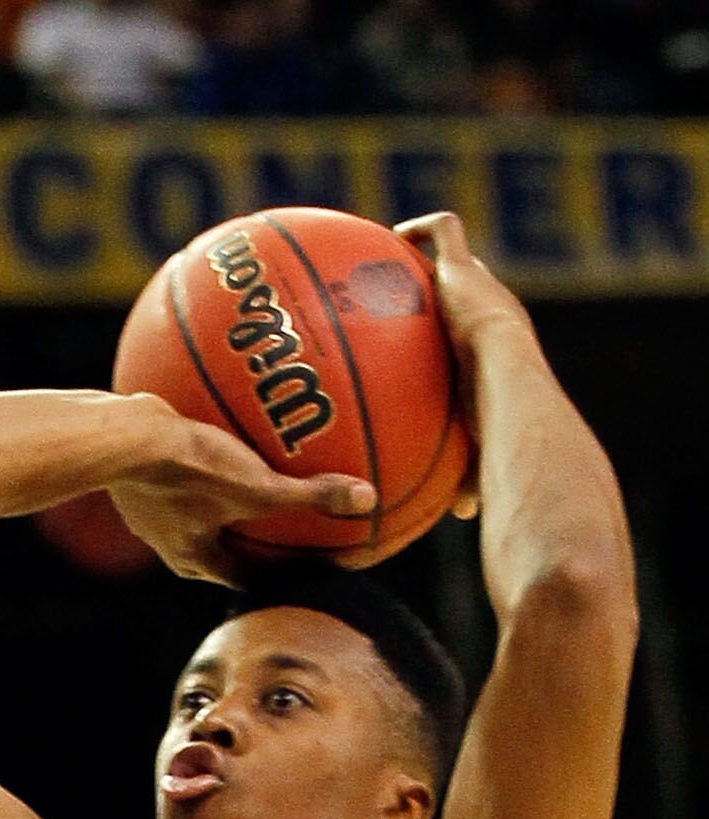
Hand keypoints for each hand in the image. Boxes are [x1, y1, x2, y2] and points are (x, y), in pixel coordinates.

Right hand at [109, 398, 373, 583]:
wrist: (119, 439)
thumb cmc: (187, 471)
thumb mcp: (258, 487)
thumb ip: (311, 496)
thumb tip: (366, 501)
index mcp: (195, 559)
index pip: (245, 579)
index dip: (275, 575)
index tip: (302, 564)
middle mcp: (168, 542)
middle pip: (220, 547)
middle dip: (250, 538)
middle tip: (284, 524)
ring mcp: (147, 508)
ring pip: (194, 508)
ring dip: (221, 497)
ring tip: (249, 472)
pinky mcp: (137, 471)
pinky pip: (176, 469)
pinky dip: (198, 458)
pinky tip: (215, 425)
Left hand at [396, 212, 532, 521]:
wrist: (509, 390)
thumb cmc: (497, 430)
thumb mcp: (478, 451)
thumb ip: (465, 473)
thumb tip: (462, 514)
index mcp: (496, 347)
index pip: (479, 330)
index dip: (458, 327)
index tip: (435, 332)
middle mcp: (492, 310)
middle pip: (467, 287)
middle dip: (440, 285)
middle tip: (403, 290)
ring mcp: (482, 286)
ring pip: (455, 253)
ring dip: (424, 251)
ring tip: (383, 253)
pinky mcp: (467, 269)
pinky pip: (444, 233)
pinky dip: (420, 231)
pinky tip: (390, 238)